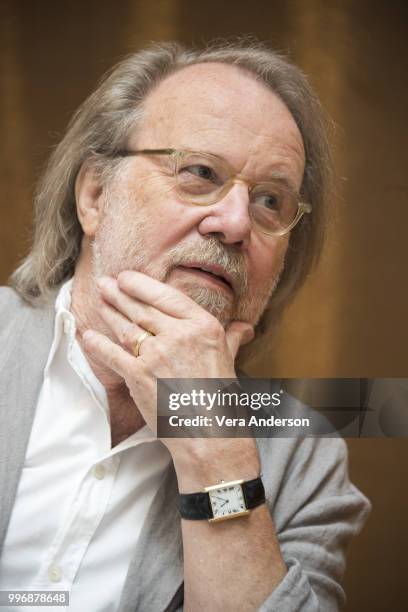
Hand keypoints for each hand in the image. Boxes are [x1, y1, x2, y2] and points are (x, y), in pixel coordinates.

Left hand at [82, 271, 259, 486]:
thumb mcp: (230, 361)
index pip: (167, 297)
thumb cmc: (223, 399)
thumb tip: (244, 327)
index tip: (128, 277)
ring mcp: (156, 355)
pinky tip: (87, 335)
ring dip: (109, 312)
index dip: (143, 285)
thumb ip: (232, 338)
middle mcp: (179, 335)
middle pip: (142, 309)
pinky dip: (97, 344)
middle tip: (105, 283)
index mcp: (203, 327)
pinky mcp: (138, 376)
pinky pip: (112, 354)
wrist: (211, 435)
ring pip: (126, 327)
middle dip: (120, 293)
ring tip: (100, 299)